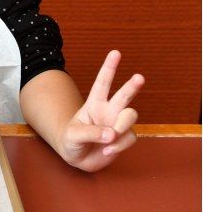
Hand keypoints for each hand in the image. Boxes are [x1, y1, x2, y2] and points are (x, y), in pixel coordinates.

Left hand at [58, 50, 144, 171]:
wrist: (77, 158)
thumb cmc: (71, 141)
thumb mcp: (73, 135)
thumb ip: (90, 133)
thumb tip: (112, 134)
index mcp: (94, 103)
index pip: (102, 82)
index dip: (109, 68)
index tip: (115, 53)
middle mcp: (109, 110)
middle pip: (124, 95)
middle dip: (132, 86)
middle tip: (139, 77)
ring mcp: (118, 123)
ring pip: (131, 116)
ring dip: (122, 126)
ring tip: (110, 137)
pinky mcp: (124, 138)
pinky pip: (129, 138)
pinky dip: (119, 145)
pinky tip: (107, 151)